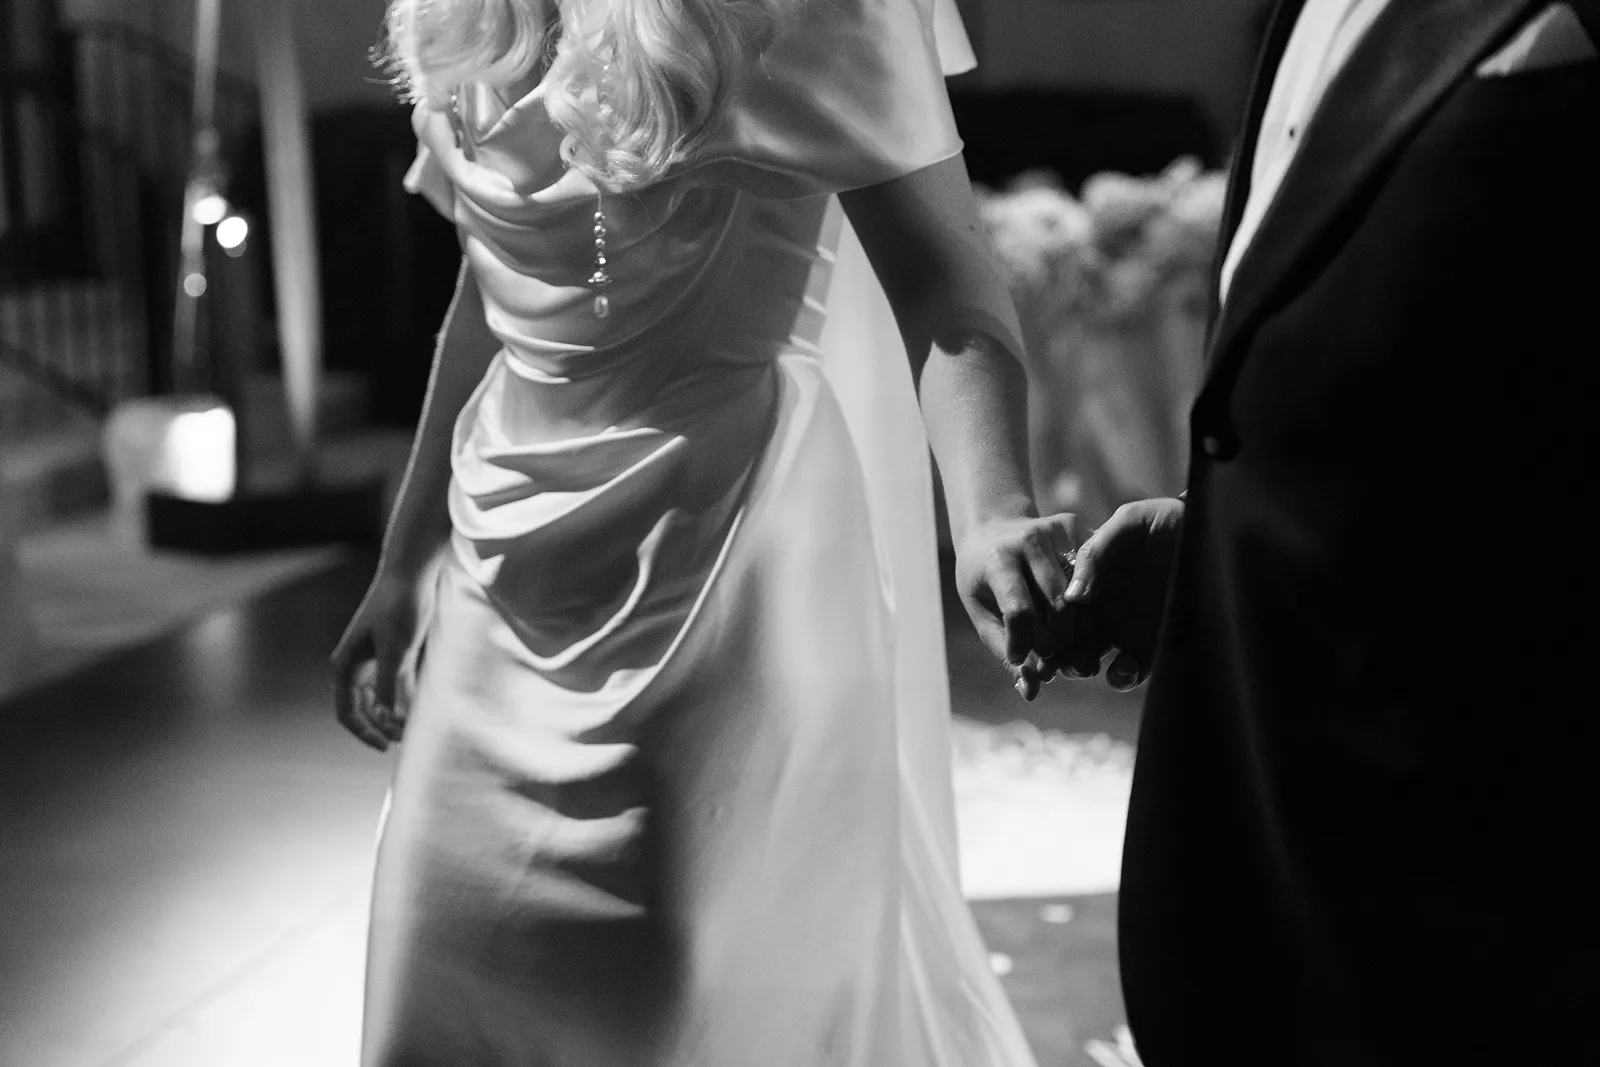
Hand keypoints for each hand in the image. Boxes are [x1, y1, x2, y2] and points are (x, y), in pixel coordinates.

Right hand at [330, 567, 426, 750]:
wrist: (411, 574)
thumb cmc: (399, 607)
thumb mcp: (396, 647)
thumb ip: (390, 682)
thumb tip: (386, 715)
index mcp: (347, 665)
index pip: (347, 711)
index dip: (364, 732)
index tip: (385, 747)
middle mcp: (357, 666)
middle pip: (363, 709)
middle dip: (380, 727)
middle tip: (404, 742)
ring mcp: (376, 660)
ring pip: (380, 699)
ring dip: (393, 717)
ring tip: (413, 732)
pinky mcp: (395, 654)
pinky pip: (397, 686)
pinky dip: (405, 700)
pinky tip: (420, 711)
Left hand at [954, 513, 1084, 700]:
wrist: (992, 528)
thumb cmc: (983, 579)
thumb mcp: (982, 611)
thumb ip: (1004, 650)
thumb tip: (1031, 692)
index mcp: (998, 559)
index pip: (1019, 612)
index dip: (1023, 644)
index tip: (1020, 659)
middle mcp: (1030, 540)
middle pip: (1058, 605)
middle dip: (1057, 642)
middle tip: (1053, 662)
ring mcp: (1057, 531)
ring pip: (1082, 594)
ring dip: (1078, 630)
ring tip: (1068, 649)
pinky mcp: (1078, 528)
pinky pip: (1094, 577)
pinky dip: (1089, 607)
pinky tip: (1081, 624)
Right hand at [1061, 497, 1184, 690]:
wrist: (1217, 531)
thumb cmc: (1171, 521)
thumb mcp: (1131, 522)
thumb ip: (1098, 551)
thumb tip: (1073, 596)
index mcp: (1092, 576)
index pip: (1059, 602)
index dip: (1049, 617)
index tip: (1042, 629)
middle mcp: (1105, 604)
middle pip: (1069, 633)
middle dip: (1057, 650)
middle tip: (1054, 660)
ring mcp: (1128, 627)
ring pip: (1092, 656)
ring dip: (1080, 666)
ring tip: (1085, 666)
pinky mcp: (1153, 646)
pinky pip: (1130, 670)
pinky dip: (1120, 676)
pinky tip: (1119, 669)